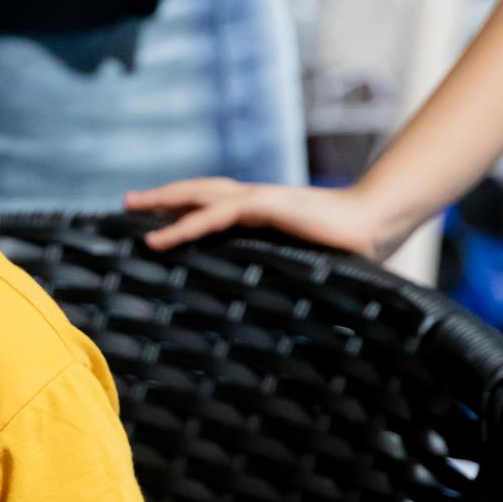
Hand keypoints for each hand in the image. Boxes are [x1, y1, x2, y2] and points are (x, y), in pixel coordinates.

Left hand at [124, 177, 406, 257]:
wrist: (376, 224)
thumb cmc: (346, 247)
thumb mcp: (301, 262)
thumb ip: (281, 273)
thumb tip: (272, 309)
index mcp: (260, 211)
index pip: (210, 204)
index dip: (181, 207)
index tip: (153, 217)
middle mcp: (253, 199)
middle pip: (196, 192)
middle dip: (161, 196)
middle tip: (127, 204)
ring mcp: (258, 199)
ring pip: (198, 195)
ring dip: (162, 200)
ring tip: (130, 207)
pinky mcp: (265, 206)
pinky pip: (216, 214)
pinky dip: (185, 224)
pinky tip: (160, 237)